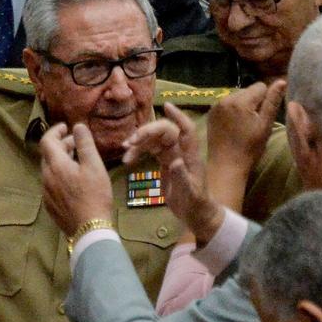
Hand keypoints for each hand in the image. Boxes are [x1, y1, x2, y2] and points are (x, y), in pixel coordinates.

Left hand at [40, 123, 113, 237]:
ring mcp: (46, 192)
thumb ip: (85, 144)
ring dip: (61, 160)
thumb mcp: (94, 166)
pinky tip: (73, 181)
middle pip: (48, 155)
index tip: (66, 127)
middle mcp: (46, 177)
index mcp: (56, 165)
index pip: (47, 140)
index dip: (55, 130)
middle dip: (61, 145)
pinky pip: (51, 183)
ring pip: (50, 169)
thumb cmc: (94, 195)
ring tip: (77, 160)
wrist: (89, 229)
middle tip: (77, 143)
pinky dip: (60, 175)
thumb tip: (78, 126)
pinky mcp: (49, 205)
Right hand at [122, 103, 223, 244]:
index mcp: (190, 155)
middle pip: (165, 132)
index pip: (186, 130)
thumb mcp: (189, 194)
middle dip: (147, 132)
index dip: (178, 116)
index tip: (166, 106)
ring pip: (155, 140)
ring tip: (125, 151)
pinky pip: (150, 150)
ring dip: (139, 142)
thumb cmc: (195, 204)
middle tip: (130, 142)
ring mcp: (172, 156)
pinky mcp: (164, 163)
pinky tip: (127, 159)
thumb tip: (174, 161)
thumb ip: (181, 177)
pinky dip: (138, 152)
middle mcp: (181, 152)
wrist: (196, 214)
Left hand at [206, 82, 285, 209]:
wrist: (226, 166)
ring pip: (237, 96)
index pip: (261, 86)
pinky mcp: (211, 112)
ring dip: (243, 106)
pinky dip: (232, 110)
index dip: (266, 100)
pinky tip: (234, 126)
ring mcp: (216, 105)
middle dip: (254, 102)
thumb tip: (282, 80)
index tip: (263, 117)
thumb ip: (273, 101)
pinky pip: (227, 103)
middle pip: (248, 90)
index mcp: (241, 101)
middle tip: (254, 123)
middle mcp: (226, 98)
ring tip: (244, 126)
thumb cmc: (250, 148)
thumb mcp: (265, 125)